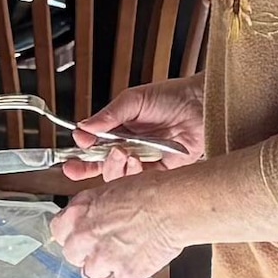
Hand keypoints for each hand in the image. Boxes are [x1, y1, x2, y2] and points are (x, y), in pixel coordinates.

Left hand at [51, 171, 197, 277]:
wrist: (173, 206)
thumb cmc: (150, 191)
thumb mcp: (111, 189)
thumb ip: (92, 207)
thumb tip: (87, 215)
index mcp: (79, 214)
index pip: (58, 232)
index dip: (71, 234)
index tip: (81, 236)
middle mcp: (86, 238)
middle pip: (73, 256)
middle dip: (87, 254)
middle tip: (104, 247)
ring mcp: (104, 259)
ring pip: (93, 274)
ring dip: (107, 268)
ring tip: (125, 256)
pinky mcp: (125, 275)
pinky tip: (140, 264)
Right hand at [57, 77, 203, 180]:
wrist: (204, 106)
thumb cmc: (173, 96)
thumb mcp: (135, 100)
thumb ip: (109, 115)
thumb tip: (84, 126)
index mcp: (120, 127)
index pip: (94, 142)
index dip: (83, 147)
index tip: (78, 144)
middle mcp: (130, 145)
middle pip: (100, 163)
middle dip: (85, 167)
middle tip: (74, 168)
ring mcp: (143, 160)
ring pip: (117, 175)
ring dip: (113, 167)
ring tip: (121, 153)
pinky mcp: (159, 172)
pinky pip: (138, 181)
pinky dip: (132, 175)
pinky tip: (134, 162)